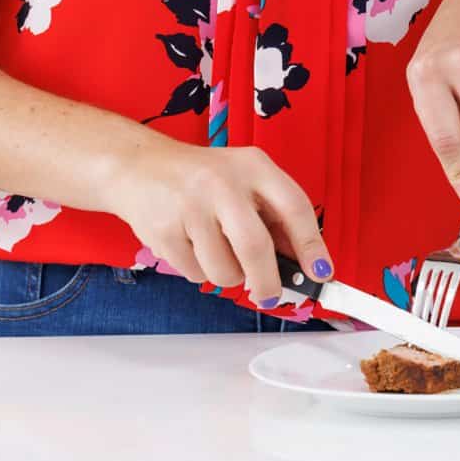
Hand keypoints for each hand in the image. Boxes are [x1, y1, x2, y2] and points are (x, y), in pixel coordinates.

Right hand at [107, 135, 331, 306]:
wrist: (138, 166)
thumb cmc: (201, 178)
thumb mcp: (243, 179)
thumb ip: (272, 214)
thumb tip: (302, 262)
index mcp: (252, 166)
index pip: (294, 207)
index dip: (312, 245)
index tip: (321, 272)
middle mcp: (223, 183)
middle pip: (256, 248)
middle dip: (267, 282)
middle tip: (269, 294)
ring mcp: (190, 207)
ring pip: (224, 271)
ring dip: (227, 275)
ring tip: (216, 250)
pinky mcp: (163, 231)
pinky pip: (195, 274)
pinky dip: (198, 271)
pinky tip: (190, 244)